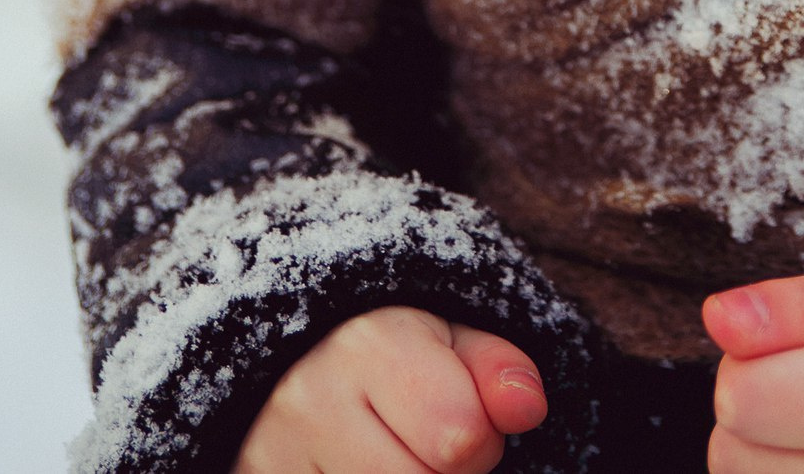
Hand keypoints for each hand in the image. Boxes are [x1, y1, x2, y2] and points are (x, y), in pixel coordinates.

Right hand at [231, 306, 546, 473]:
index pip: (462, 437)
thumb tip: (527, 408)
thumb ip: (498, 371)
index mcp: (369, 345)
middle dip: (441, 473)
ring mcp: (277, 455)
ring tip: (390, 457)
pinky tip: (362, 469)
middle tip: (421, 442)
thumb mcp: (449, 343)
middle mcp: (312, 400)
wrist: (286, 365)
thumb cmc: (389, 357)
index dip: (480, 438)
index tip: (458, 417)